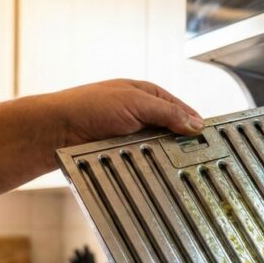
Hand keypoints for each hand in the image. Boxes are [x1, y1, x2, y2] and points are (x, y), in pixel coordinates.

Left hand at [43, 79, 204, 149]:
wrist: (55, 131)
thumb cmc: (88, 106)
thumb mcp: (135, 102)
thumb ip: (167, 112)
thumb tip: (195, 124)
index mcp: (145, 93)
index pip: (179, 108)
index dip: (193, 121)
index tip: (208, 137)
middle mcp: (139, 113)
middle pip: (171, 130)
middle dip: (180, 140)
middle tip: (193, 154)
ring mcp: (130, 134)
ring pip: (158, 147)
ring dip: (164, 154)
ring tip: (174, 162)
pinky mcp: (121, 153)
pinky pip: (144, 159)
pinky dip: (150, 163)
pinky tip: (155, 168)